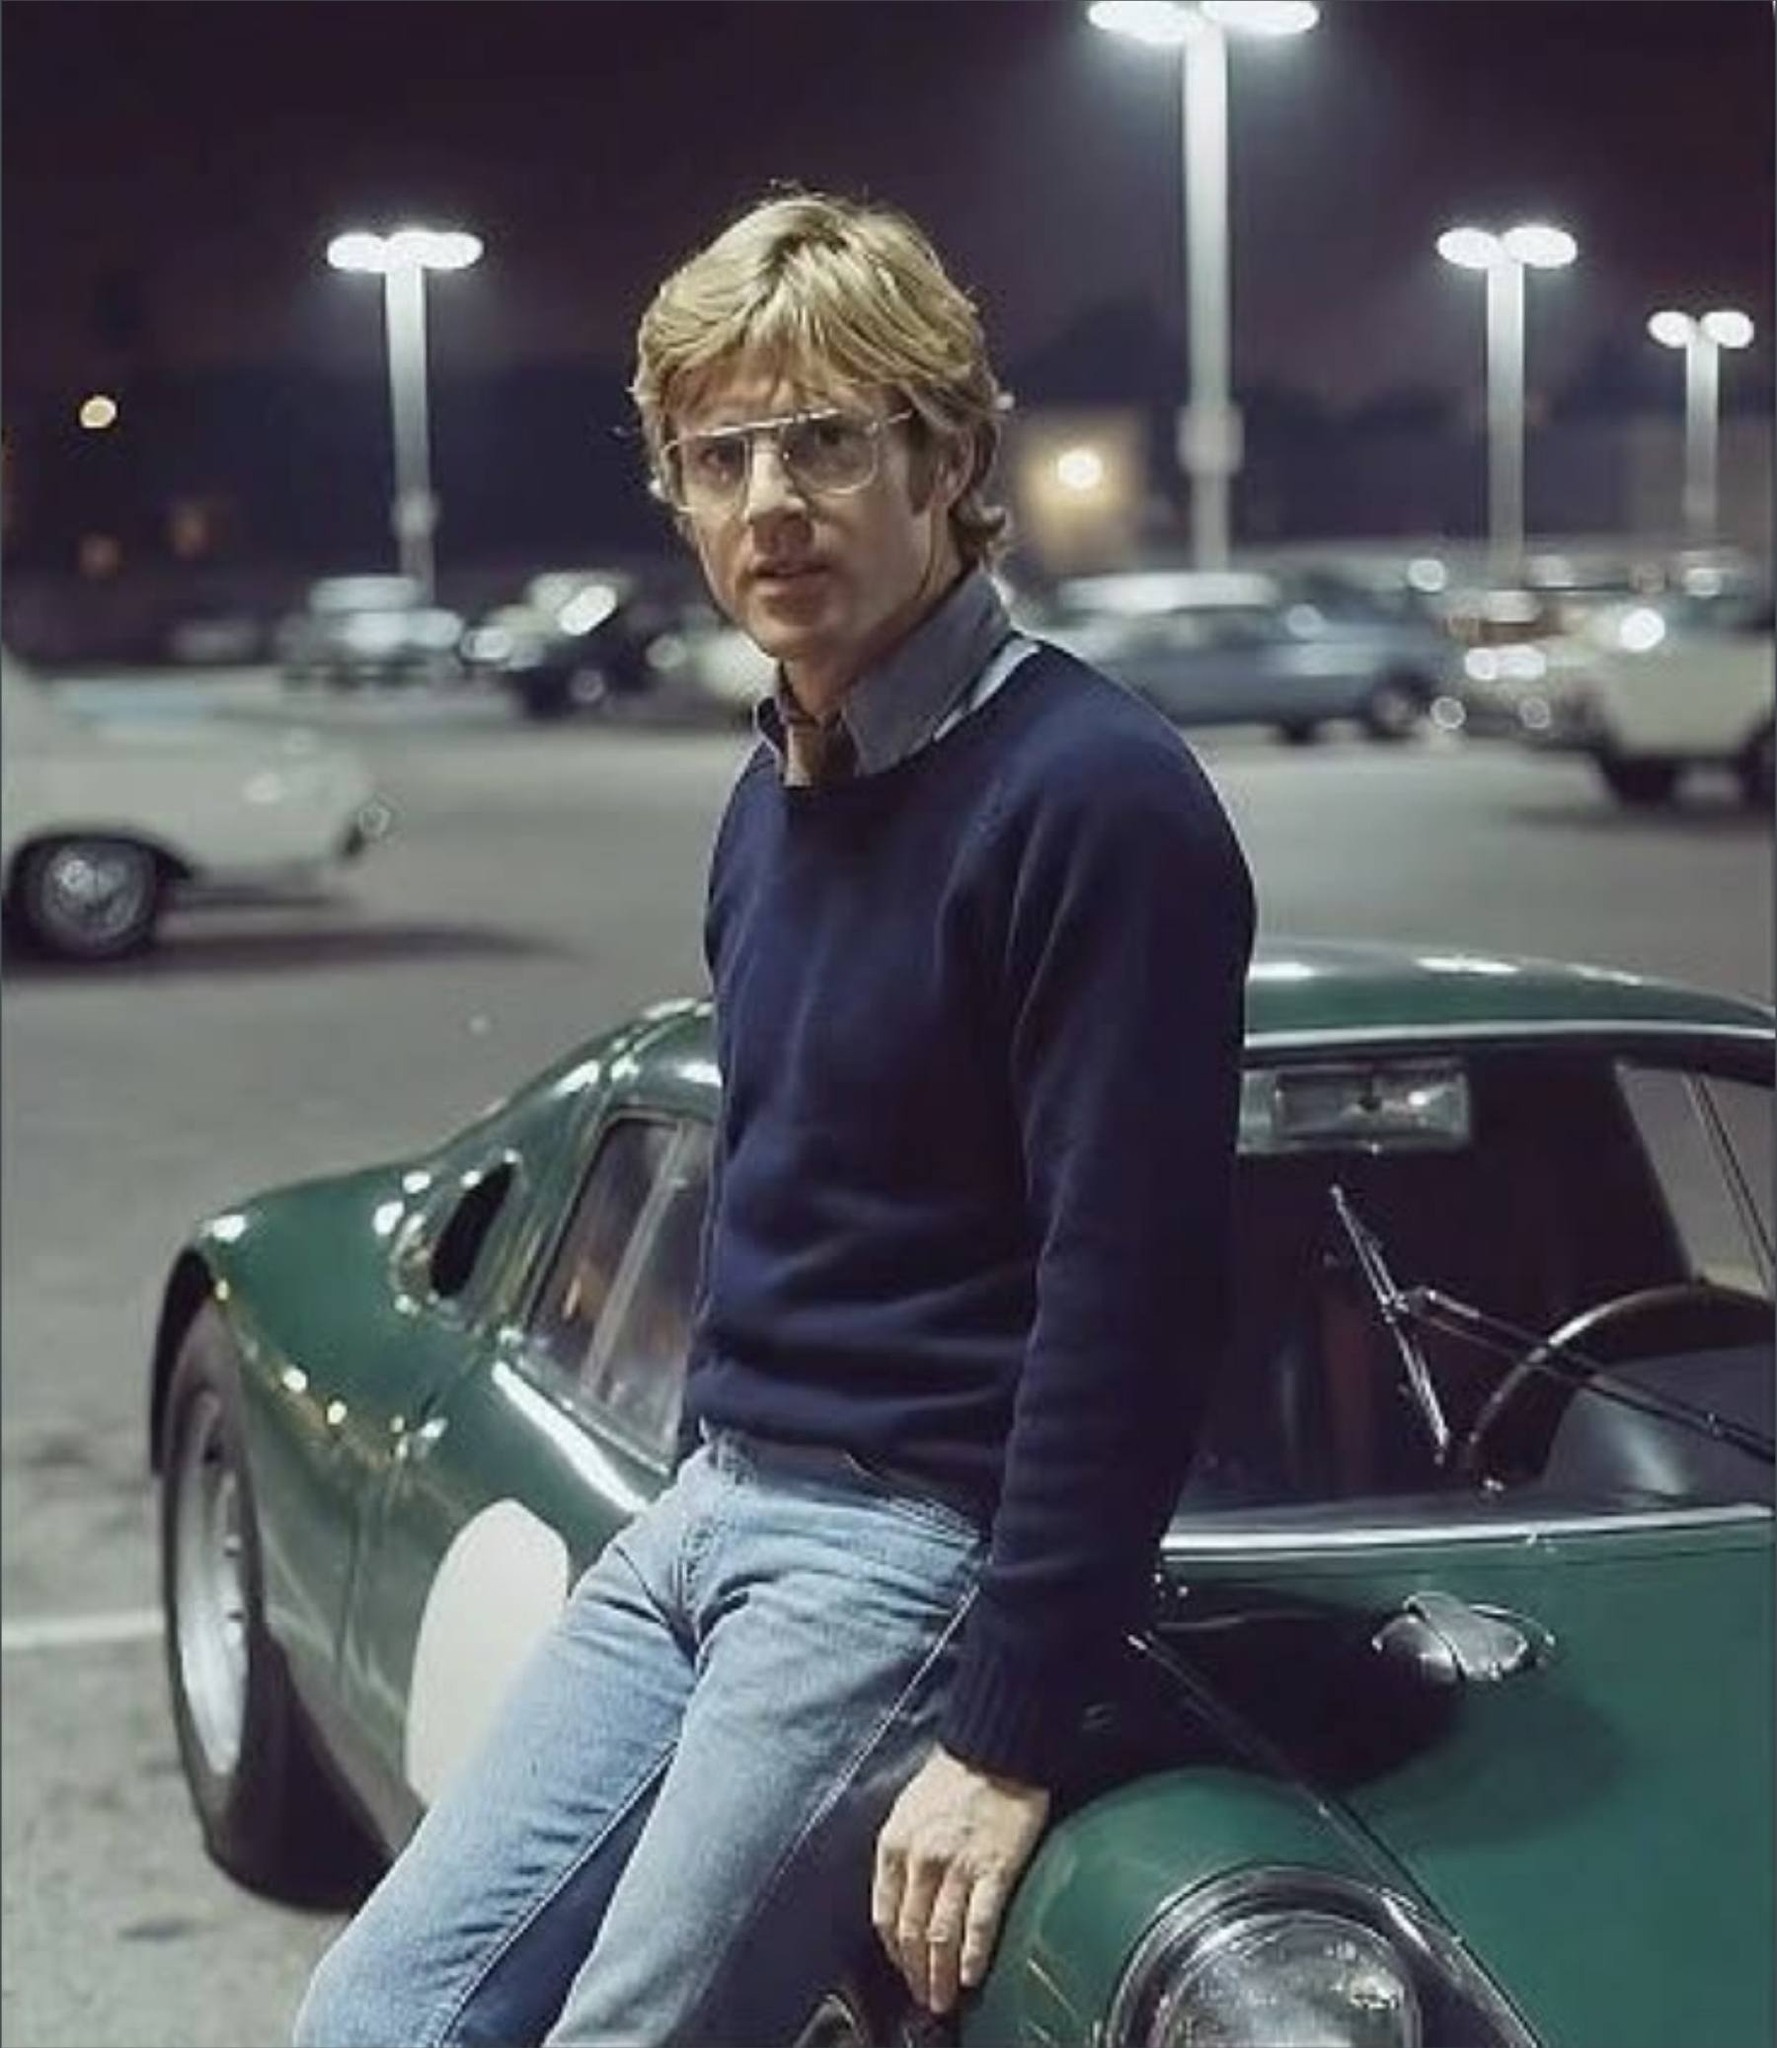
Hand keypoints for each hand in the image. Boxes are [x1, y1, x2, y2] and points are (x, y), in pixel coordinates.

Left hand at [871, 1745, 1050, 2016]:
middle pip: (912, 1933)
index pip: (885, 1915)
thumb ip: (901, 1853)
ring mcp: (958, 1867)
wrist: (996, 1748)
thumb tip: (902, 1897)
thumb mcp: (908, 1809)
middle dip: (916, 1973)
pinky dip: (975, 1955)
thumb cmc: (953, 1775)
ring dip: (942, 1974)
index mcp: (895, 1844)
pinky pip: (980, 1923)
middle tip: (926, 1996)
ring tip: (946, 1998)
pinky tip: (974, 1975)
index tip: (903, 1969)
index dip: (894, 1951)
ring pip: (942, 1936)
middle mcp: (921, 1860)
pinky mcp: (994, 1869)